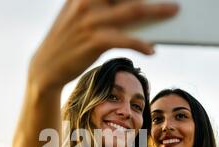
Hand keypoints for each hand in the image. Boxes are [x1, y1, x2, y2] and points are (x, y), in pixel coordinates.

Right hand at [28, 0, 178, 91]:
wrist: (45, 67)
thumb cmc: (66, 41)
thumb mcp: (75, 15)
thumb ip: (98, 5)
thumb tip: (133, 5)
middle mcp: (87, 2)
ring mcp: (91, 21)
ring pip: (134, 11)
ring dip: (158, 10)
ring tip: (173, 12)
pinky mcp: (95, 41)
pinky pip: (126, 40)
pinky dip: (141, 44)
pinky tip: (151, 49)